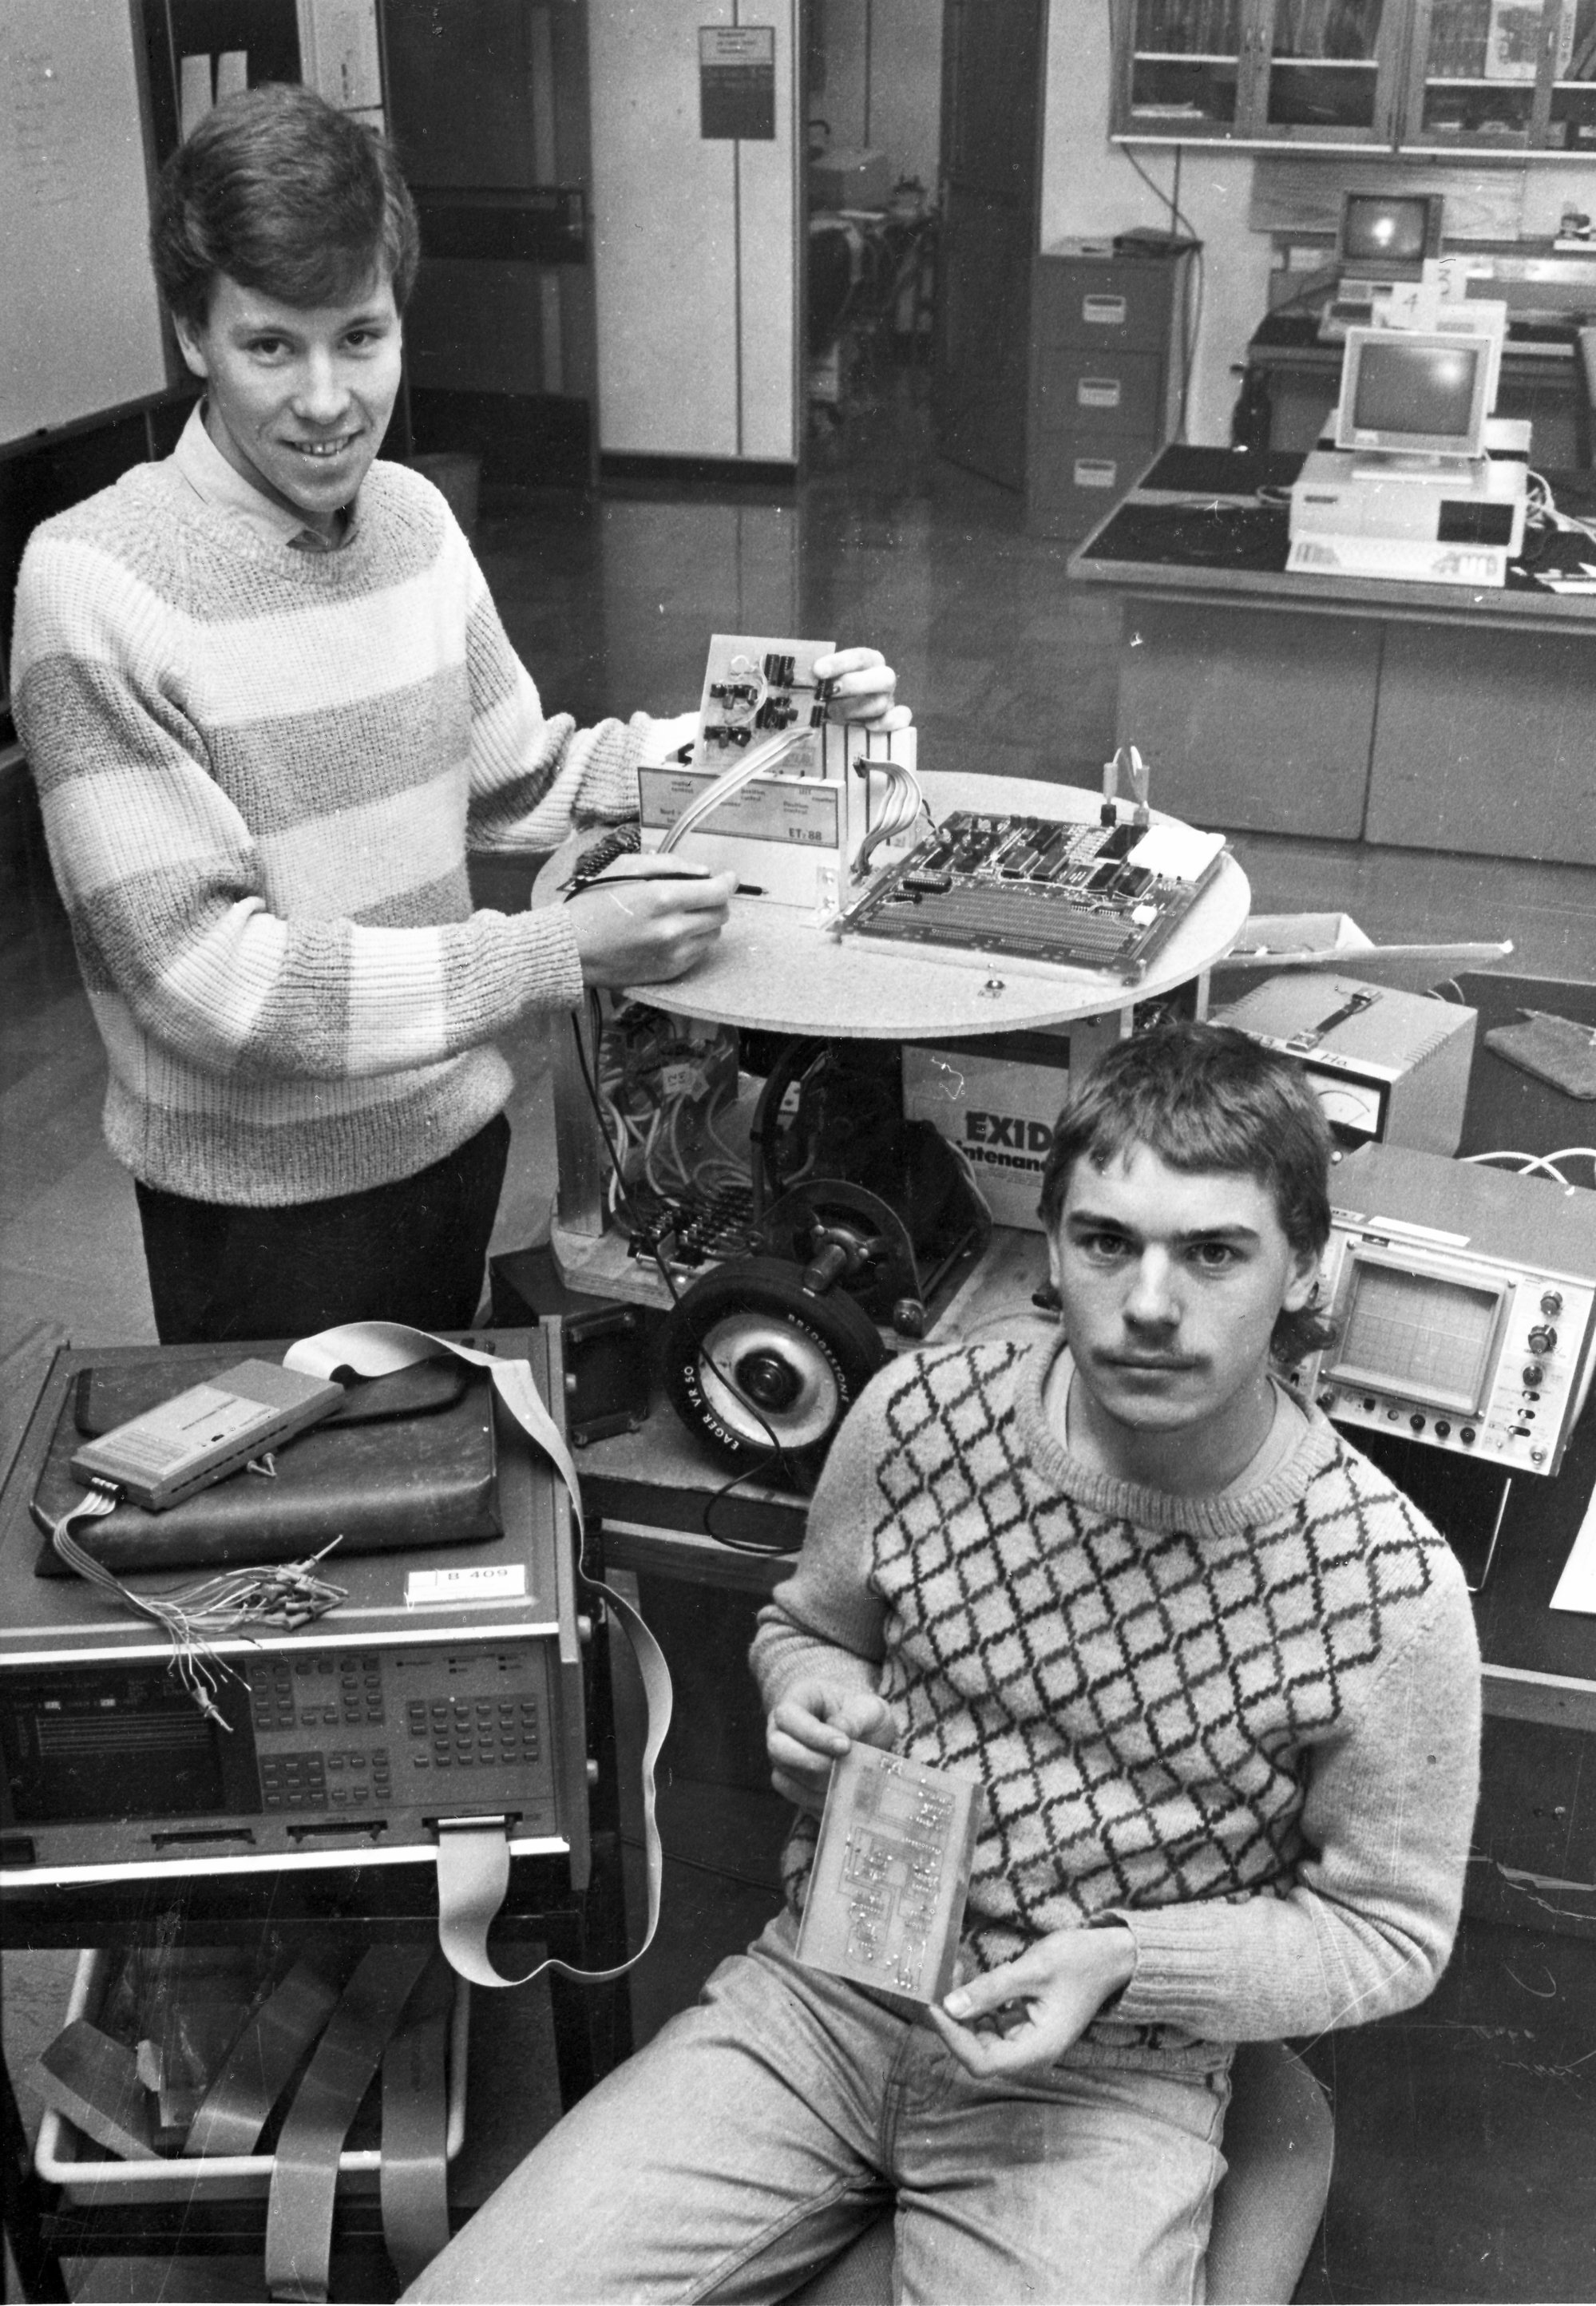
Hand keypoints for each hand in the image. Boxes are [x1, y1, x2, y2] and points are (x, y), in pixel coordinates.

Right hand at [566, 857, 736, 986]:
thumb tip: (704, 871)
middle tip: (702, 894)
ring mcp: (672, 955)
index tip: (727, 878)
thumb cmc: (593, 903)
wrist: (571, 948)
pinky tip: (673, 933)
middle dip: (716, 901)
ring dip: (706, 921)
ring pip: (713, 935)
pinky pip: (698, 953)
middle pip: (721, 914)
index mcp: (659, 898)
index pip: (716, 892)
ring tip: (683, 914)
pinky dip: (693, 940)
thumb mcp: (625, 867)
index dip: (727, 882)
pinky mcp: (669, 972)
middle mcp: (671, 929)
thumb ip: (668, 864)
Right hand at [766, 1681, 894, 1816]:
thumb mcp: (869, 1708)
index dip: (813, 1734)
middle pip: (776, 1747)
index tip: (845, 1746)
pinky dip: (816, 1798)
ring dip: (818, 1782)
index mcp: (797, 1698)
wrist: (864, 1734)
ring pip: (784, 1774)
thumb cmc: (863, 1715)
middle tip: (842, 1766)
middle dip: (811, 1761)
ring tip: (847, 1778)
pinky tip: (840, 1793)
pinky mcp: (789, 1779)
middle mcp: (780, 1727)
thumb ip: (856, 1718)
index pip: (789, 1716)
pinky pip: (793, 1793)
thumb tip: (840, 1732)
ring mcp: (781, 1755)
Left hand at [815, 647, 911, 732]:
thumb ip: (819, 675)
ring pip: (882, 703)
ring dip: (855, 709)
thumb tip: (810, 674)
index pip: (859, 657)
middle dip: (854, 684)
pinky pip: (901, 719)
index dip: (839, 663)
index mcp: (869, 661)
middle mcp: (883, 678)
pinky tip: (869, 726)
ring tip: (832, 712)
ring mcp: (889, 700)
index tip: (818, 670)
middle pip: (884, 678)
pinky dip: (889, 722)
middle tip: (828, 692)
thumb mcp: (824, 678)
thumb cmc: (830, 690)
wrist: (839, 710)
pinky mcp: (893, 719)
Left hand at [928, 1926, 1135, 2081]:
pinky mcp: (1024, 2025)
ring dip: (962, 2010)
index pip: (982, 2062)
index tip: (932, 2006)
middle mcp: (1031, 2052)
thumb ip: (992, 1990)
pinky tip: (969, 1977)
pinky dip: (977, 2003)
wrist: (1110, 1956)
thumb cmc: (1079, 1962)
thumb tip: (950, 2005)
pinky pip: (991, 2022)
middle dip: (953, 2021)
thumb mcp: (1034, 1969)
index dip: (953, 2038)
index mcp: (1038, 2048)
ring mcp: (1027, 2039)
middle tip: (934, 1983)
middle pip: (977, 2051)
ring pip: (980, 2036)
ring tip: (949, 1973)